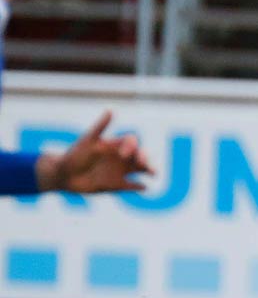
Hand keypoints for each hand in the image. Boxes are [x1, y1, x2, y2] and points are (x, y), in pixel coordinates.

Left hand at [36, 110, 152, 193]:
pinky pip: (132, 186)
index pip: (132, 142)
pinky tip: (144, 187)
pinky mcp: (116, 185)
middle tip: (145, 163)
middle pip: (141, 156)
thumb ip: (100, 127)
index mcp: (114, 145)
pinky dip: (139, 187)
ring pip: (141, 170)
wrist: (63, 175)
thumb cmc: (74, 155)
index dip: (132, 146)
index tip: (122, 154)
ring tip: (154, 174)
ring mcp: (119, 172)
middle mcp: (120, 158)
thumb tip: (111, 110)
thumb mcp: (88, 140)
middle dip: (146, 158)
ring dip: (149, 170)